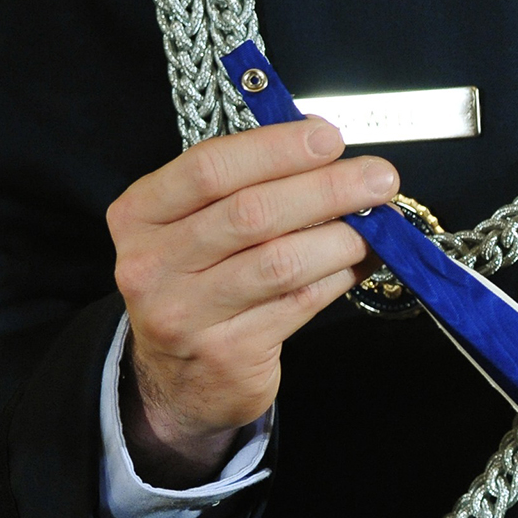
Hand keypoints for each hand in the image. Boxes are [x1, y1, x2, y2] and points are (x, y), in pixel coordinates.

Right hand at [107, 117, 398, 485]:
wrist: (175, 380)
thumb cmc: (195, 286)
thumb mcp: (193, 229)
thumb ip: (244, 190)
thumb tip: (326, 155)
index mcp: (140, 215)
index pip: (209, 168)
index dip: (276, 148)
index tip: (327, 137)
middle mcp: (153, 265)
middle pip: (251, 214)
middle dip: (326, 189)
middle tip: (377, 179)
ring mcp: (187, 314)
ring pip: (280, 262)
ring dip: (340, 237)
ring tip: (375, 225)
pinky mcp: (230, 354)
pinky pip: (299, 303)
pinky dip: (339, 276)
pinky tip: (360, 261)